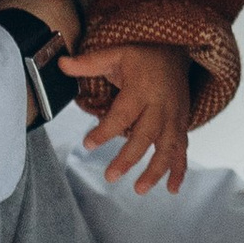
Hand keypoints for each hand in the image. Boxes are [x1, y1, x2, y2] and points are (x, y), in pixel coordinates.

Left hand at [63, 41, 192, 191]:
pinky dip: (180, 170)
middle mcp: (161, 106)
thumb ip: (89, 62)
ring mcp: (174, 118)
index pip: (122, 113)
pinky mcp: (181, 125)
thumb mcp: (116, 53)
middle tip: (111, 176)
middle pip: (146, 135)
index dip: (105, 130)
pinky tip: (172, 189)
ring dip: (156, 170)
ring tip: (140, 189)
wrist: (177, 54)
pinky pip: (183, 150)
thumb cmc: (143, 56)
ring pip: (168, 147)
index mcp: (141, 89)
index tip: (88, 144)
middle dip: (129, 158)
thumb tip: (60, 64)